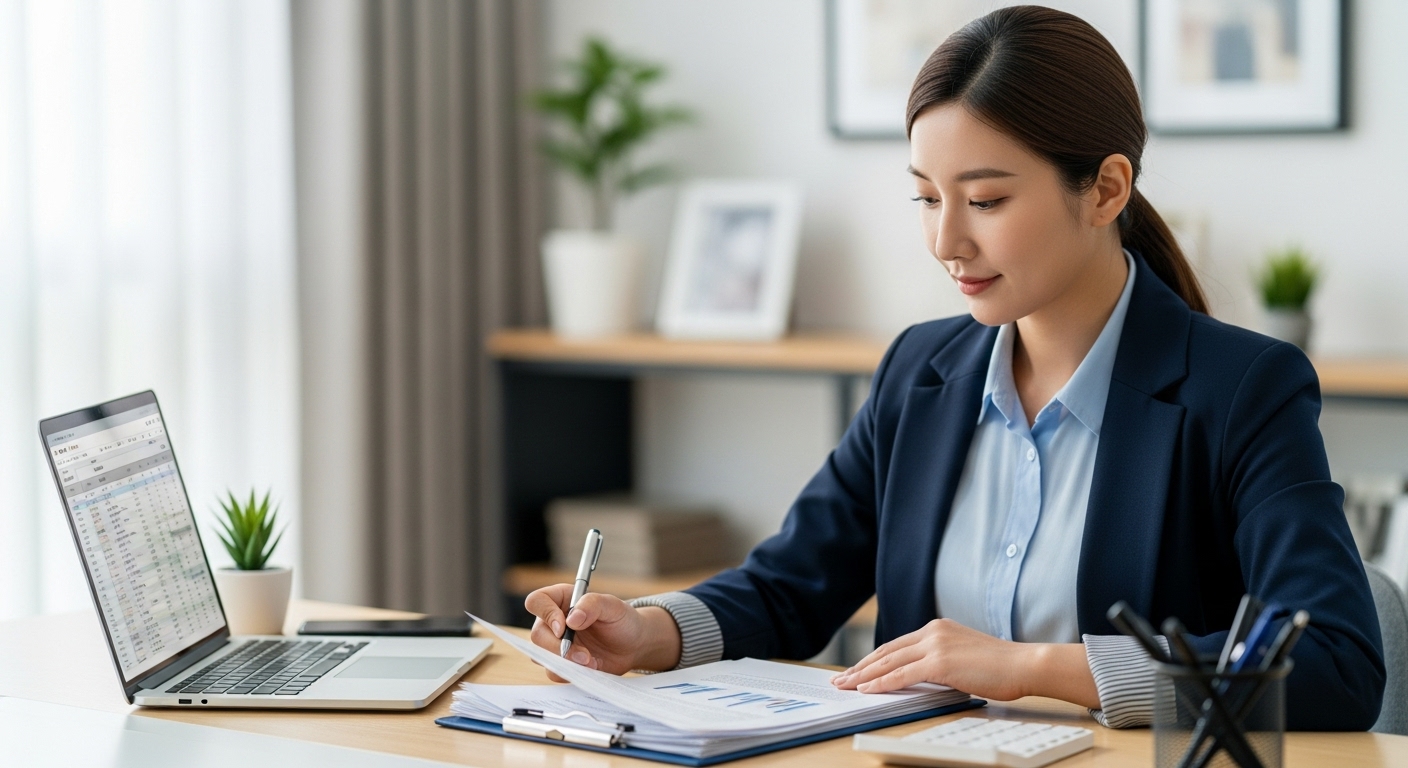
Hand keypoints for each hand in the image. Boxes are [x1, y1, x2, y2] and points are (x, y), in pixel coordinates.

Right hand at [524, 584, 681, 678]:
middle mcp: (553, 622)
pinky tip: (590, 668)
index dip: (545, 614)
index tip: (564, 627)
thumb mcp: (612, 606)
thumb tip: (571, 619)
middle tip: (584, 655)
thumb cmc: (622, 620)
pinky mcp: (562, 664)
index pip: (537, 602)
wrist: (633, 645)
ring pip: (541, 657)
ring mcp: (555, 644)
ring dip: (565, 663)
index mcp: (561, 599)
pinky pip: (555, 672)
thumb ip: (592, 605)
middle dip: (558, 648)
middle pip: (537, 635)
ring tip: (591, 662)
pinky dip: (571, 673)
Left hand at [830, 618, 1036, 701]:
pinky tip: (867, 690)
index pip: (897, 645)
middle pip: (887, 651)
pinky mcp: (939, 662)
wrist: (1024, 664)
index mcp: (937, 628)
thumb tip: (919, 677)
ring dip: (864, 675)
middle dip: (861, 666)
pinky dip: (882, 683)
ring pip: (889, 662)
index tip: (858, 669)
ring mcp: (935, 645)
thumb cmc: (1000, 666)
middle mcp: (932, 631)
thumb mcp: (963, 656)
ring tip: (846, 685)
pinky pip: (902, 674)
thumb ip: (940, 660)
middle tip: (842, 678)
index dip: (874, 658)